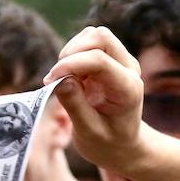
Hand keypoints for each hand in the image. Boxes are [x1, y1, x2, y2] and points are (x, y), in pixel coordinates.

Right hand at [44, 26, 149, 173]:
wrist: (123, 145)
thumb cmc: (107, 144)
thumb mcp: (89, 133)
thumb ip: (76, 106)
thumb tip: (60, 79)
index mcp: (128, 89)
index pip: (99, 60)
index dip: (70, 64)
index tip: (50, 81)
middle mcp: (129, 69)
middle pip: (100, 36)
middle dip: (72, 52)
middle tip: (56, 78)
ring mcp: (121, 62)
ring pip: (94, 35)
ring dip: (72, 52)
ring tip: (63, 78)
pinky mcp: (110, 60)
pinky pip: (89, 42)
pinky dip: (73, 54)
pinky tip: (69, 76)